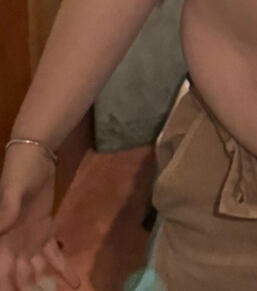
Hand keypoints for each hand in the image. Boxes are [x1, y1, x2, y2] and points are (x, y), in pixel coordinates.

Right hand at [0, 148, 80, 289]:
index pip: (2, 274)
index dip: (8, 288)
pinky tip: (74, 283)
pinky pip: (52, 256)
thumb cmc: (19, 172)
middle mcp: (11, 247)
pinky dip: (62, 270)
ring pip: (36, 273)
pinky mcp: (44, 232)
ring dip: (45, 287)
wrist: (35, 155)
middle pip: (18, 279)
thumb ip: (6, 211)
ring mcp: (28, 242)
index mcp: (0, 240)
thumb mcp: (12, 190)